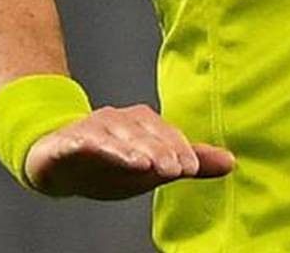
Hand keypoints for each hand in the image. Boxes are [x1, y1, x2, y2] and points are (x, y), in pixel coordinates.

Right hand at [25, 104, 234, 199]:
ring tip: (144, 165)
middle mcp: (120, 121)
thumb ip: (189, 163)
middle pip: (143, 133)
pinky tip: (99, 150)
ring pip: (115, 135)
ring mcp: (94, 128)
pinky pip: (82, 140)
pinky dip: (91, 143)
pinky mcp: (69, 140)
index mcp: (143, 125)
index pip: (166, 134)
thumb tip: (231, 162)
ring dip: (130, 148)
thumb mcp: (152, 168)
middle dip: (160, 150)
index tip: (191, 168)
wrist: (59, 164)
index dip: (179, 149)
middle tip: (175, 169)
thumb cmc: (111, 163)